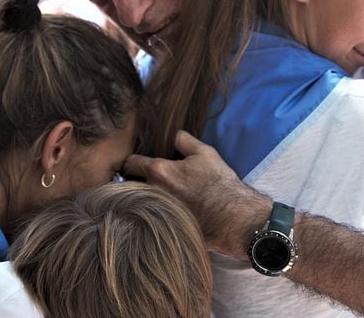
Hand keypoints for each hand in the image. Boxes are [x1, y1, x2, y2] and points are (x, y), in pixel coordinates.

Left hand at [124, 131, 271, 257]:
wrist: (233, 216)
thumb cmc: (219, 183)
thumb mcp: (205, 152)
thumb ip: (183, 139)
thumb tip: (173, 135)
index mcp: (159, 171)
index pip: (130, 163)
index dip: (132, 160)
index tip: (136, 162)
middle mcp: (152, 192)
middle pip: (133, 184)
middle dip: (139, 180)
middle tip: (154, 180)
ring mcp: (155, 212)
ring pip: (141, 200)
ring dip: (146, 197)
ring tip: (163, 196)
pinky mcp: (161, 228)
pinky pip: (150, 216)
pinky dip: (154, 213)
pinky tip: (167, 211)